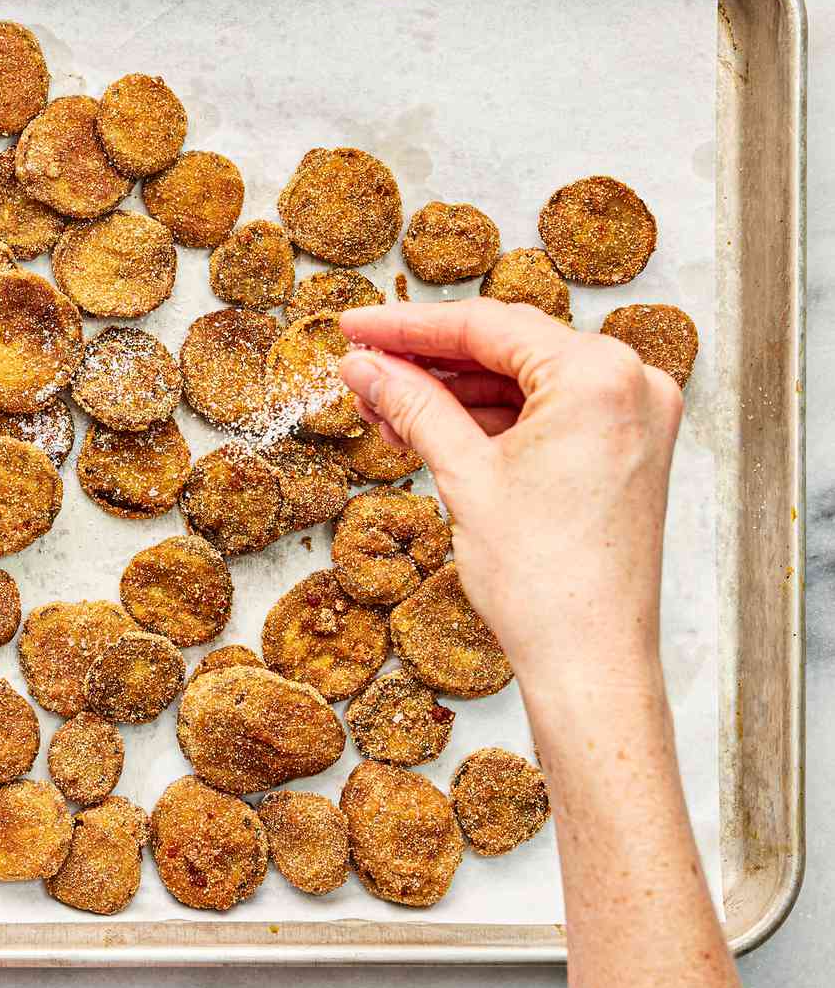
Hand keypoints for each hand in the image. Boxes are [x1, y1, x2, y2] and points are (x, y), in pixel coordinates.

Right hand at [336, 297, 684, 695]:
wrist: (591, 661)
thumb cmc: (545, 581)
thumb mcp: (464, 476)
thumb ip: (412, 405)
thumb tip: (365, 365)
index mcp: (599, 375)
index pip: (486, 326)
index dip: (407, 326)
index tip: (355, 326)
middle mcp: (629, 382)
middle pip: (507, 346)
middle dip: (428, 360)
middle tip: (364, 366)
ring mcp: (633, 416)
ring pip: (523, 379)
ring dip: (455, 392)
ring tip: (388, 410)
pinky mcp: (624, 448)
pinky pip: (547, 411)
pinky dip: (491, 419)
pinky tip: (435, 430)